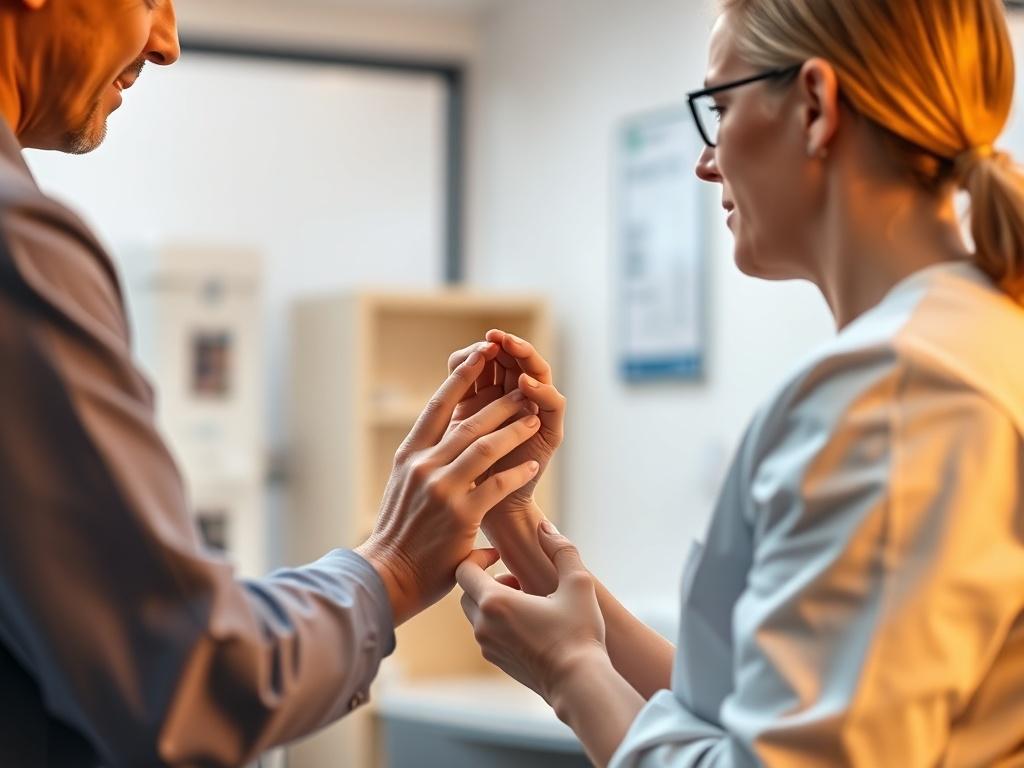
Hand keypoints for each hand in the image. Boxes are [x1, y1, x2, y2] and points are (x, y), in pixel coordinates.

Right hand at [356, 348, 542, 625]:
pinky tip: (533, 466)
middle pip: (468, 421)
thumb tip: (452, 453)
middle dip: (499, 400)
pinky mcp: (461, 514)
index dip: (460, 377)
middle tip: (521, 385)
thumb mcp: (403, 489)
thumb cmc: (399, 535)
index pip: (436, 407)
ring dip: (514, 429)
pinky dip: (517, 473)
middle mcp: (423, 465)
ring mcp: (441, 489)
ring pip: (485, 446)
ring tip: (533, 418)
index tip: (478, 354)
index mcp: (408, 455)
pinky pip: (497, 485)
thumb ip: (428, 466)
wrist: (388, 577)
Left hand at [447, 330, 565, 517]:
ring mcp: (538, 412)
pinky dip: (540, 390)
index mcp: (492, 394)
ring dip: (526, 356)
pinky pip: (553, 402)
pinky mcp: (552, 430)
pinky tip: (525, 383)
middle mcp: (519, 398)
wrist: (489, 511)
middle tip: (495, 335)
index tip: (475, 342)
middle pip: (517, 359)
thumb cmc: (466, 473)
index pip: (491, 361)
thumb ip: (460, 401)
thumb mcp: (456, 432)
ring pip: (539, 372)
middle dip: (506, 345)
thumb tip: (457, 365)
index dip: (483, 350)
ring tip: (512, 346)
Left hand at [456, 522, 606, 705]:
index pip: (463, 570)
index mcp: (494, 602)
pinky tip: (531, 623)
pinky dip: (499, 622)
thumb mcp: (578, 583)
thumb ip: (561, 549)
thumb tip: (545, 527)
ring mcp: (488, 647)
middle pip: (466, 592)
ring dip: (493, 602)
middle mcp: (483, 625)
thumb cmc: (579, 632)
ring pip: (476, 614)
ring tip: (528, 601)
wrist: (579, 683)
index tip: (500, 555)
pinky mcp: (497, 662)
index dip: (479, 557)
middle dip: (487, 580)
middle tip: (518, 580)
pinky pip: (487, 634)